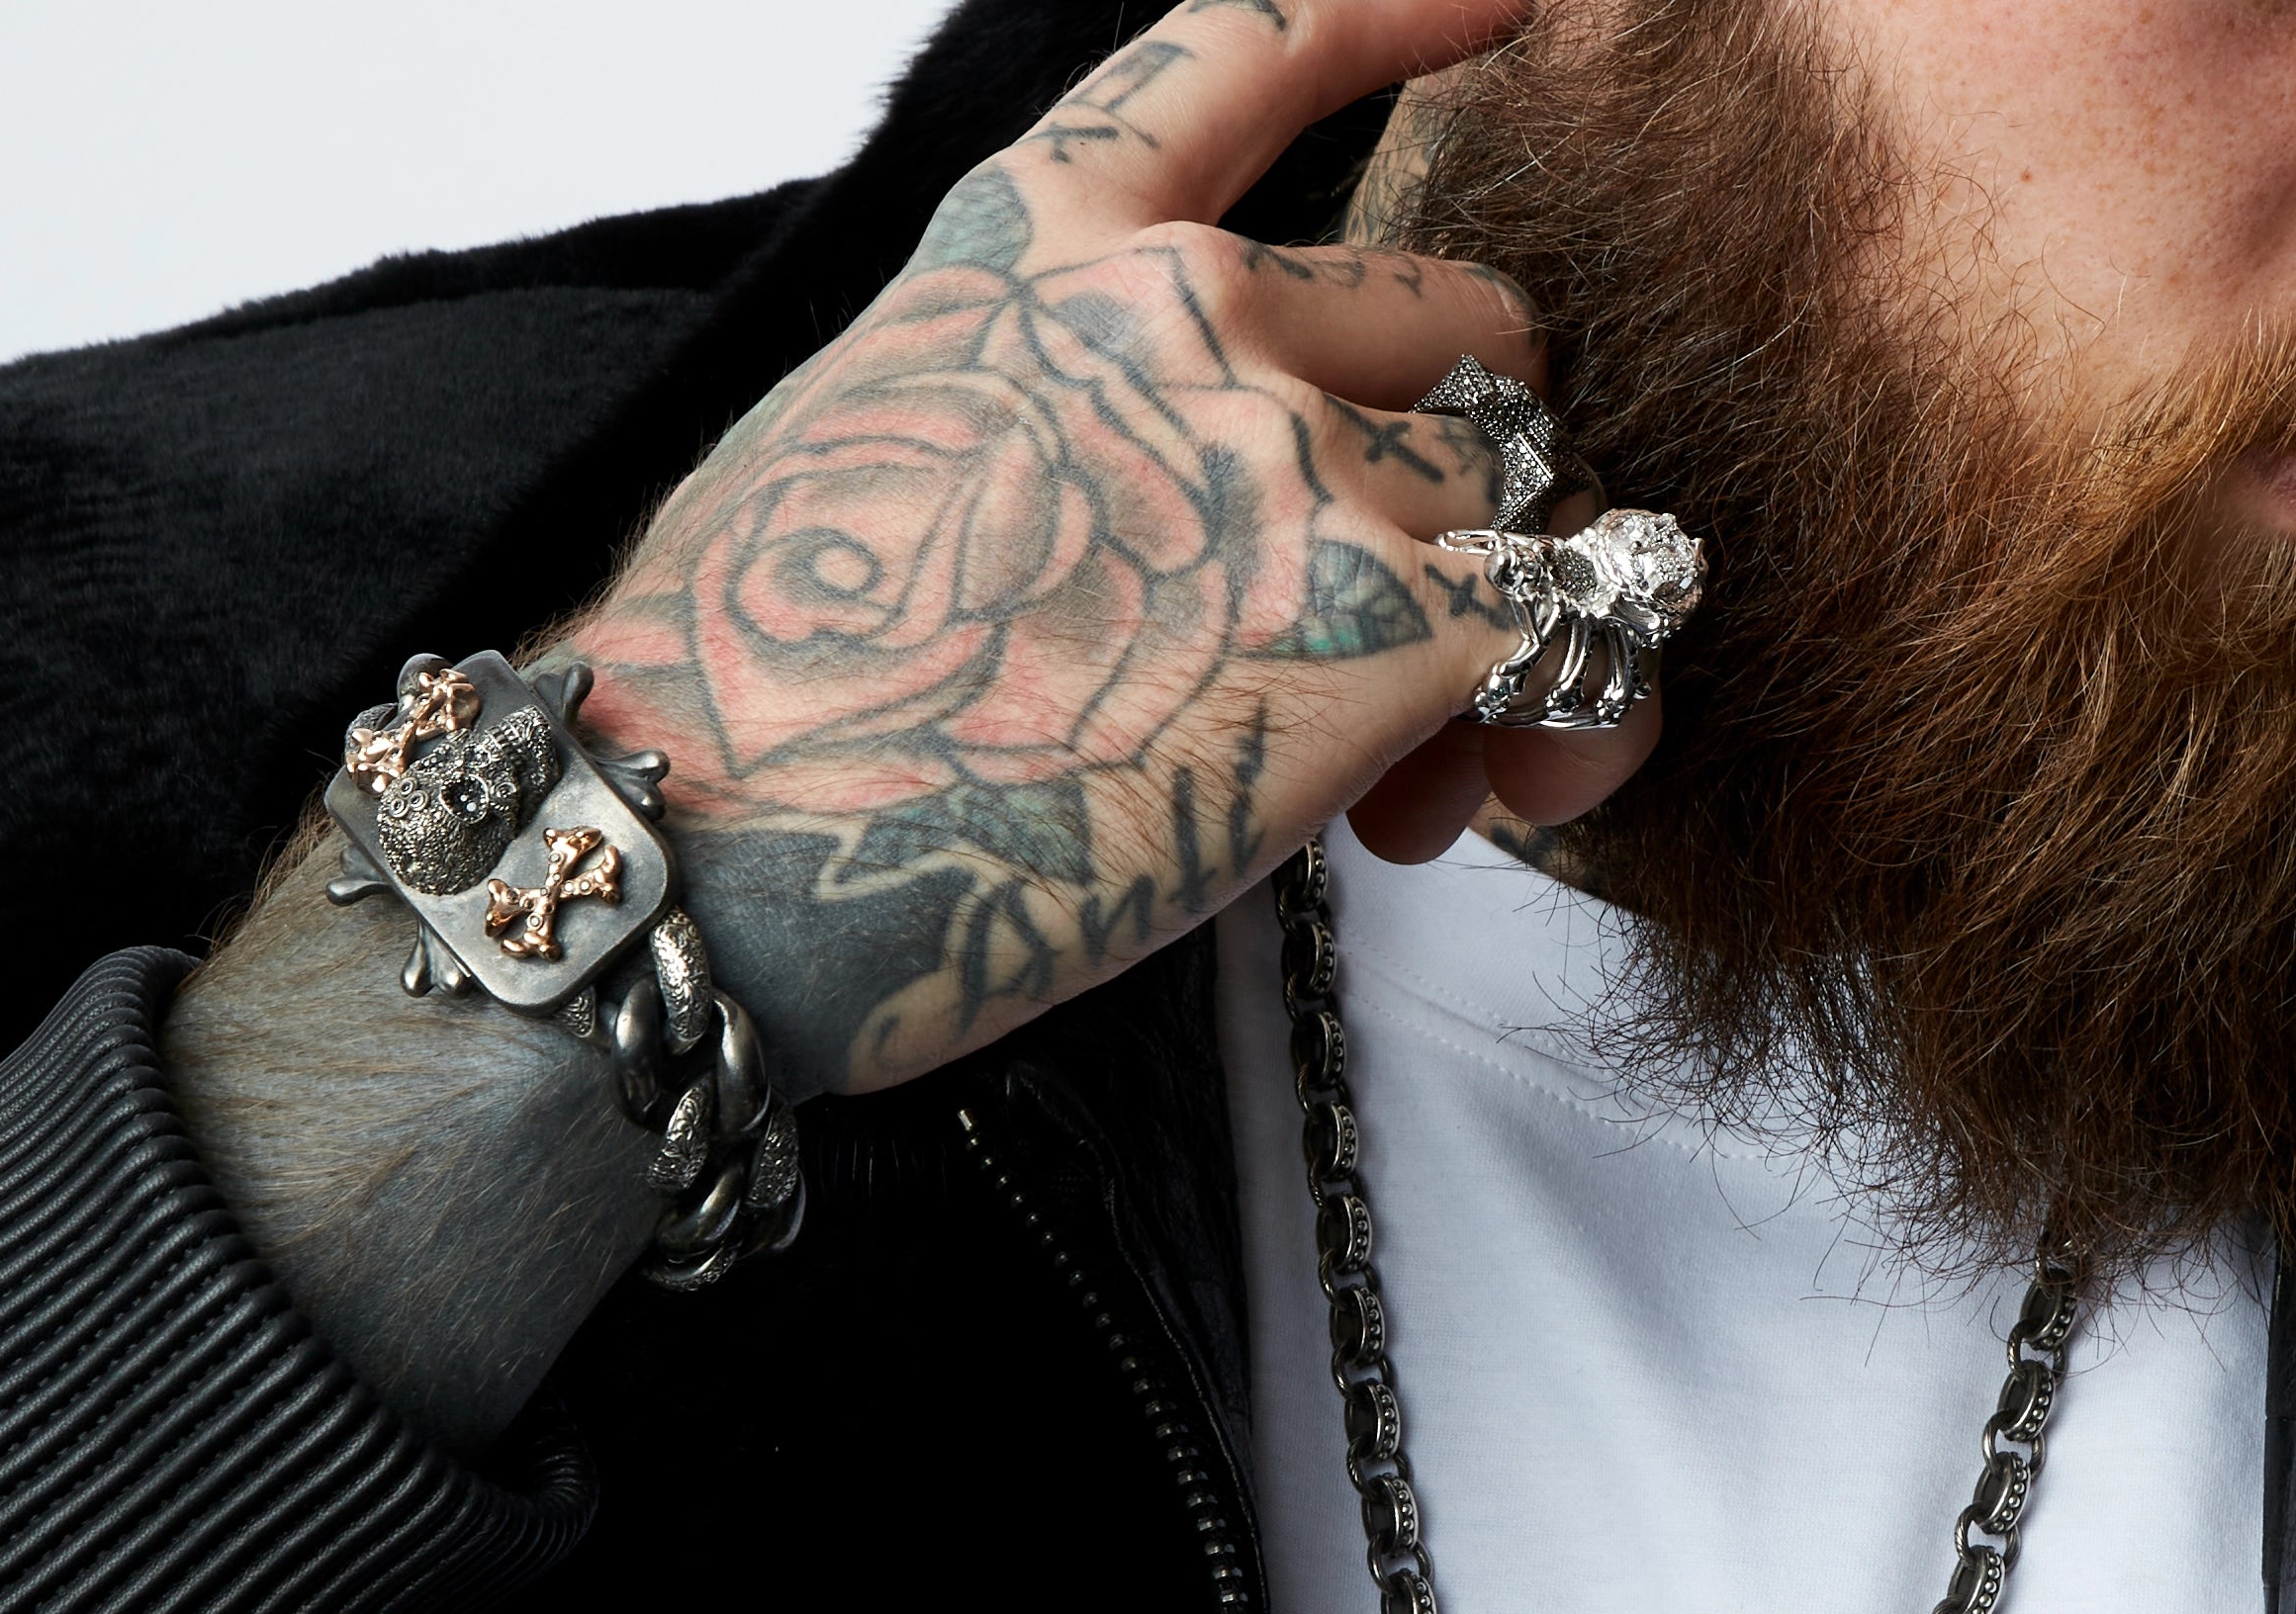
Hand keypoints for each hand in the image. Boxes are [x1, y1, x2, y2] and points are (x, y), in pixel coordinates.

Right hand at [563, 0, 1643, 1098]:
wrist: (725, 847)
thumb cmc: (773, 713)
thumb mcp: (895, 462)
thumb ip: (1079, 432)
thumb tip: (1215, 553)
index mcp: (1044, 242)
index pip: (1251, 51)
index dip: (1400, 13)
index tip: (1513, 0)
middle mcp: (1185, 309)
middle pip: (1463, 330)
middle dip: (1463, 476)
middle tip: (1395, 643)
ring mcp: (1295, 455)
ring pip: (1522, 502)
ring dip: (1497, 637)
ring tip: (1394, 788)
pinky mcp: (1388, 622)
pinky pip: (1569, 641)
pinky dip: (1549, 729)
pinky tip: (1438, 815)